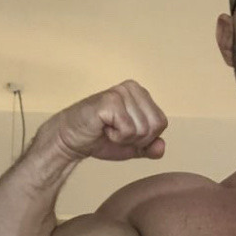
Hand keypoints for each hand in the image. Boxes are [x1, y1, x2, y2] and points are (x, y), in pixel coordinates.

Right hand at [42, 80, 168, 161]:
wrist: (73, 140)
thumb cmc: (101, 138)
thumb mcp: (133, 146)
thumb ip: (150, 147)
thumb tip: (161, 147)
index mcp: (141, 94)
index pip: (161, 123)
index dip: (146, 138)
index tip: (126, 133)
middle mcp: (132, 88)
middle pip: (155, 126)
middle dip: (137, 139)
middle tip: (116, 132)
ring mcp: (121, 92)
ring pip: (142, 129)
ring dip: (125, 138)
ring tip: (109, 129)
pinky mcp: (109, 101)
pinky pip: (128, 130)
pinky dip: (116, 137)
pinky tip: (103, 128)